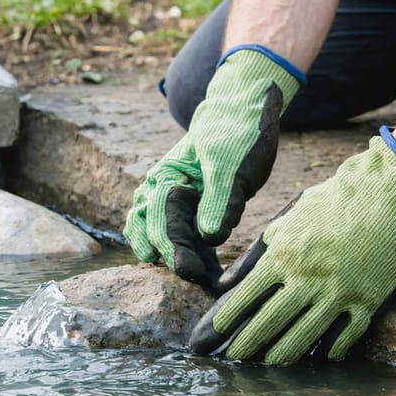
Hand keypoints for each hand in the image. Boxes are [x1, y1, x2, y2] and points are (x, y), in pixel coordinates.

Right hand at [124, 47, 301, 289]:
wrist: (244, 115)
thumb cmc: (236, 134)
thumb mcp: (231, 165)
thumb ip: (220, 200)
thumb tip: (208, 236)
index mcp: (165, 177)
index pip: (160, 217)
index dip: (173, 246)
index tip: (189, 270)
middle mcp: (160, 192)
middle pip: (150, 231)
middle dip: (170, 256)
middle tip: (192, 278)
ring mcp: (174, 203)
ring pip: (158, 237)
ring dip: (173, 258)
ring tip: (194, 280)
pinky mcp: (192, 211)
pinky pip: (183, 238)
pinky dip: (190, 255)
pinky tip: (208, 274)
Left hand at [189, 128, 395, 363]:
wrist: (392, 191)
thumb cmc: (335, 200)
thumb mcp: (289, 217)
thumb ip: (256, 251)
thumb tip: (224, 282)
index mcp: (284, 254)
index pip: (246, 295)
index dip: (227, 319)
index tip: (214, 334)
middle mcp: (308, 277)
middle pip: (269, 322)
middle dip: (247, 345)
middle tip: (233, 360)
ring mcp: (339, 292)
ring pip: (303, 337)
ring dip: (282, 355)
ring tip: (268, 365)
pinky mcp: (368, 301)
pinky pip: (344, 337)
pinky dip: (329, 350)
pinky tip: (318, 358)